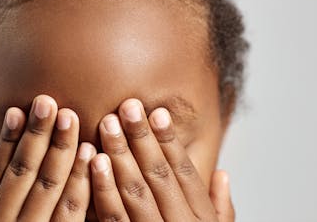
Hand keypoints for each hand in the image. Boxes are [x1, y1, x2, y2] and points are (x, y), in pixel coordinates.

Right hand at [0, 94, 96, 221]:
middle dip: (35, 134)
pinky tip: (90, 152)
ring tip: (69, 116)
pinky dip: (81, 179)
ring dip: (60, 148)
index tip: (15, 111)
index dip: (6, 141)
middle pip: (22, 172)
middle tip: (46, 101)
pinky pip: (72, 210)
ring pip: (48, 185)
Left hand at [90, 98, 234, 221]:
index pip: (185, 175)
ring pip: (134, 194)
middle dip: (141, 140)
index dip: (171, 143)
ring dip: (120, 156)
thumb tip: (223, 174)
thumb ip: (222, 211)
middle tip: (127, 106)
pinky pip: (111, 219)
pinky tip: (93, 162)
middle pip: (158, 177)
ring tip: (108, 125)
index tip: (157, 113)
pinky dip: (102, 189)